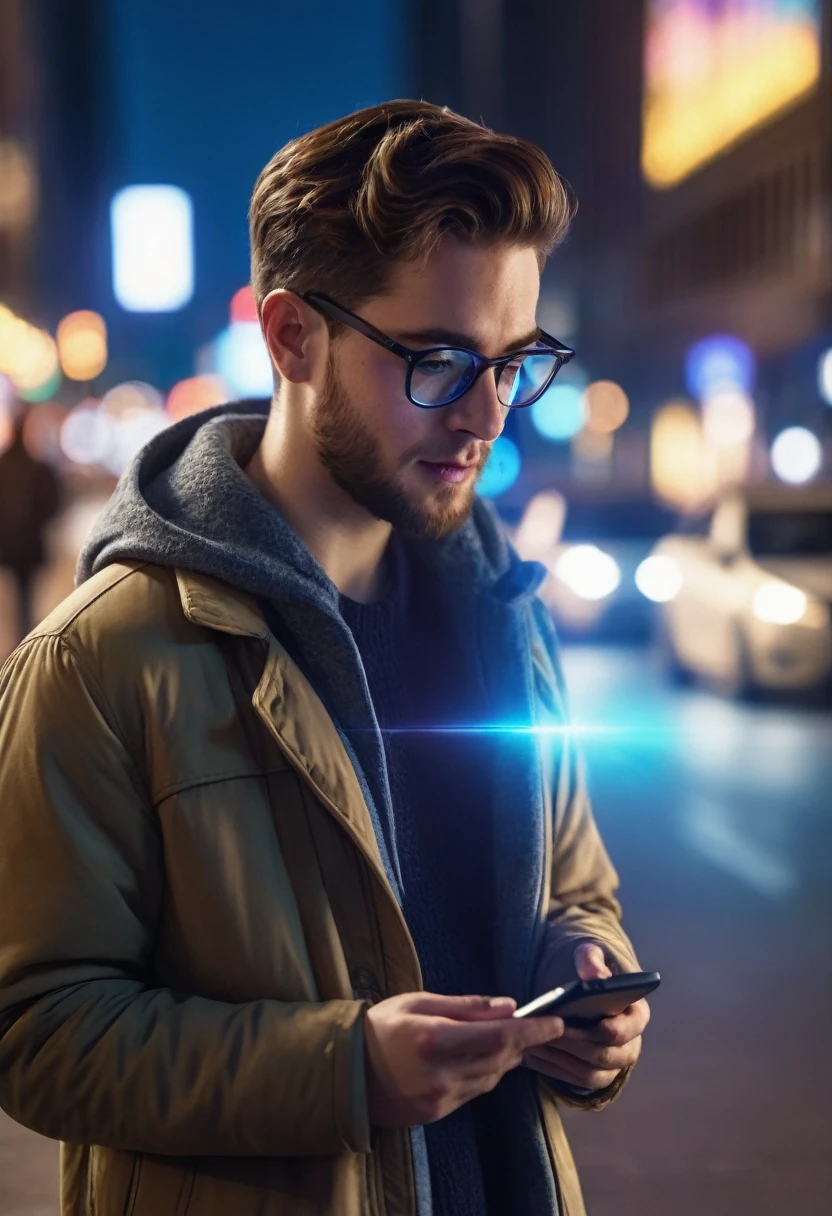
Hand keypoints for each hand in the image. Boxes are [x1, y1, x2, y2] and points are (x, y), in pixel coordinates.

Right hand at [364, 991, 564, 1126]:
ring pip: (492, 1077)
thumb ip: (467, 1006)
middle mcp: (441, 1073)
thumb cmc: (382, 1027)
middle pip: (501, 1058)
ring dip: (508, 1058)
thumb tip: (508, 1005)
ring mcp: (440, 1098)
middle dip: (525, 1042)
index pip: (499, 1035)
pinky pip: (475, 1091)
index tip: (555, 1021)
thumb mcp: (420, 1002)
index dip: (532, 1030)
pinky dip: (487, 1073)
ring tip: (512, 1039)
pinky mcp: (437, 1113)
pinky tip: (486, 1058)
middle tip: (541, 1026)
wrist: (347, 1073)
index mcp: (435, 1039)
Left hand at [522, 943, 649, 1090]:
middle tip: (544, 1032)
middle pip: (603, 1056)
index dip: (604, 1031)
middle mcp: (630, 1046)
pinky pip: (575, 1081)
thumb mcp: (592, 958)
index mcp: (637, 1015)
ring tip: (533, 1042)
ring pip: (589, 1073)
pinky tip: (531, 1054)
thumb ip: (592, 961)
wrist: (586, 994)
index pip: (625, 1030)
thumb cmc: (591, 975)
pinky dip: (553, 1069)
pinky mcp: (595, 1076)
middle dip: (572, 1044)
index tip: (576, 1024)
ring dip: (559, 1059)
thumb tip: (594, 976)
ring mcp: (614, 1066)